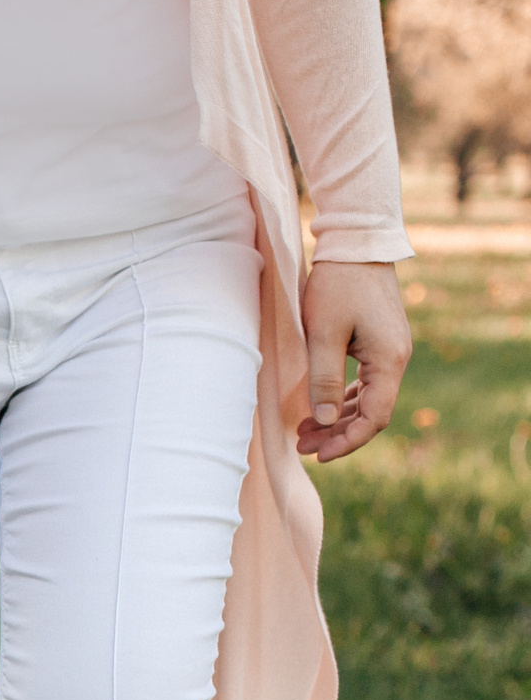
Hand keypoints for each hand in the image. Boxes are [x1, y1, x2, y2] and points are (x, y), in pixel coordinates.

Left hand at [295, 260, 410, 462]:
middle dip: (338, 434)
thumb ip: (324, 380)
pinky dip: (342, 398)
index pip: (375, 417)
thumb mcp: (323, 335)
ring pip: (367, 398)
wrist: (356, 244)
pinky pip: (364, 382)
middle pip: (372, 412)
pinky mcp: (378, 343)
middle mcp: (396, 358)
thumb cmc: (338, 286)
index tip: (319, 455)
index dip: (348, 441)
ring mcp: (389, 350)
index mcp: (389, 360)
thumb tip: (323, 421)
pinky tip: (318, 408)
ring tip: (303, 431)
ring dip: (337, 418)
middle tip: (302, 446)